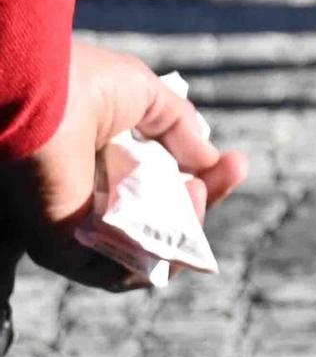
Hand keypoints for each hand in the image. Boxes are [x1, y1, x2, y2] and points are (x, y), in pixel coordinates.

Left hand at [0, 42, 248, 291]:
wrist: (40, 91)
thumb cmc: (83, 83)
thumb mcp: (146, 96)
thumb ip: (178, 127)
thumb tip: (208, 159)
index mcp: (100, 163)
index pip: (159, 189)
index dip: (202, 179)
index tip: (233, 164)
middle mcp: (86, 198)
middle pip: (157, 224)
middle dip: (200, 205)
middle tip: (223, 176)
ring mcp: (74, 228)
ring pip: (143, 254)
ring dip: (186, 230)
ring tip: (199, 193)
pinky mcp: (63, 249)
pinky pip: (120, 272)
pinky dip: (161, 255)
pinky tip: (185, 213)